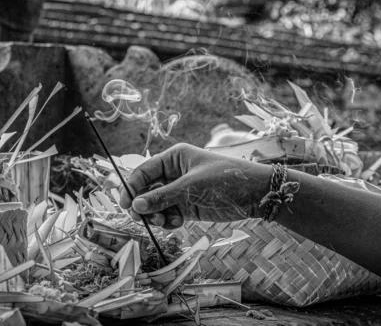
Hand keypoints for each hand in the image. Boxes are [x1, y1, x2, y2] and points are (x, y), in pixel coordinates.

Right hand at [119, 143, 272, 228]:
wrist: (255, 194)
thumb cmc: (225, 179)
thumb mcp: (192, 187)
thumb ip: (163, 196)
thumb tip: (136, 205)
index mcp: (174, 157)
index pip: (144, 171)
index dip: (132, 187)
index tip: (125, 204)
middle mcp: (174, 172)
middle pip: (147, 190)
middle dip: (143, 204)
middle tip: (141, 218)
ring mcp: (181, 190)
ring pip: (156, 204)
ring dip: (156, 215)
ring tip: (164, 221)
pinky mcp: (188, 206)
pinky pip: (169, 213)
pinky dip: (168, 220)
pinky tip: (176, 223)